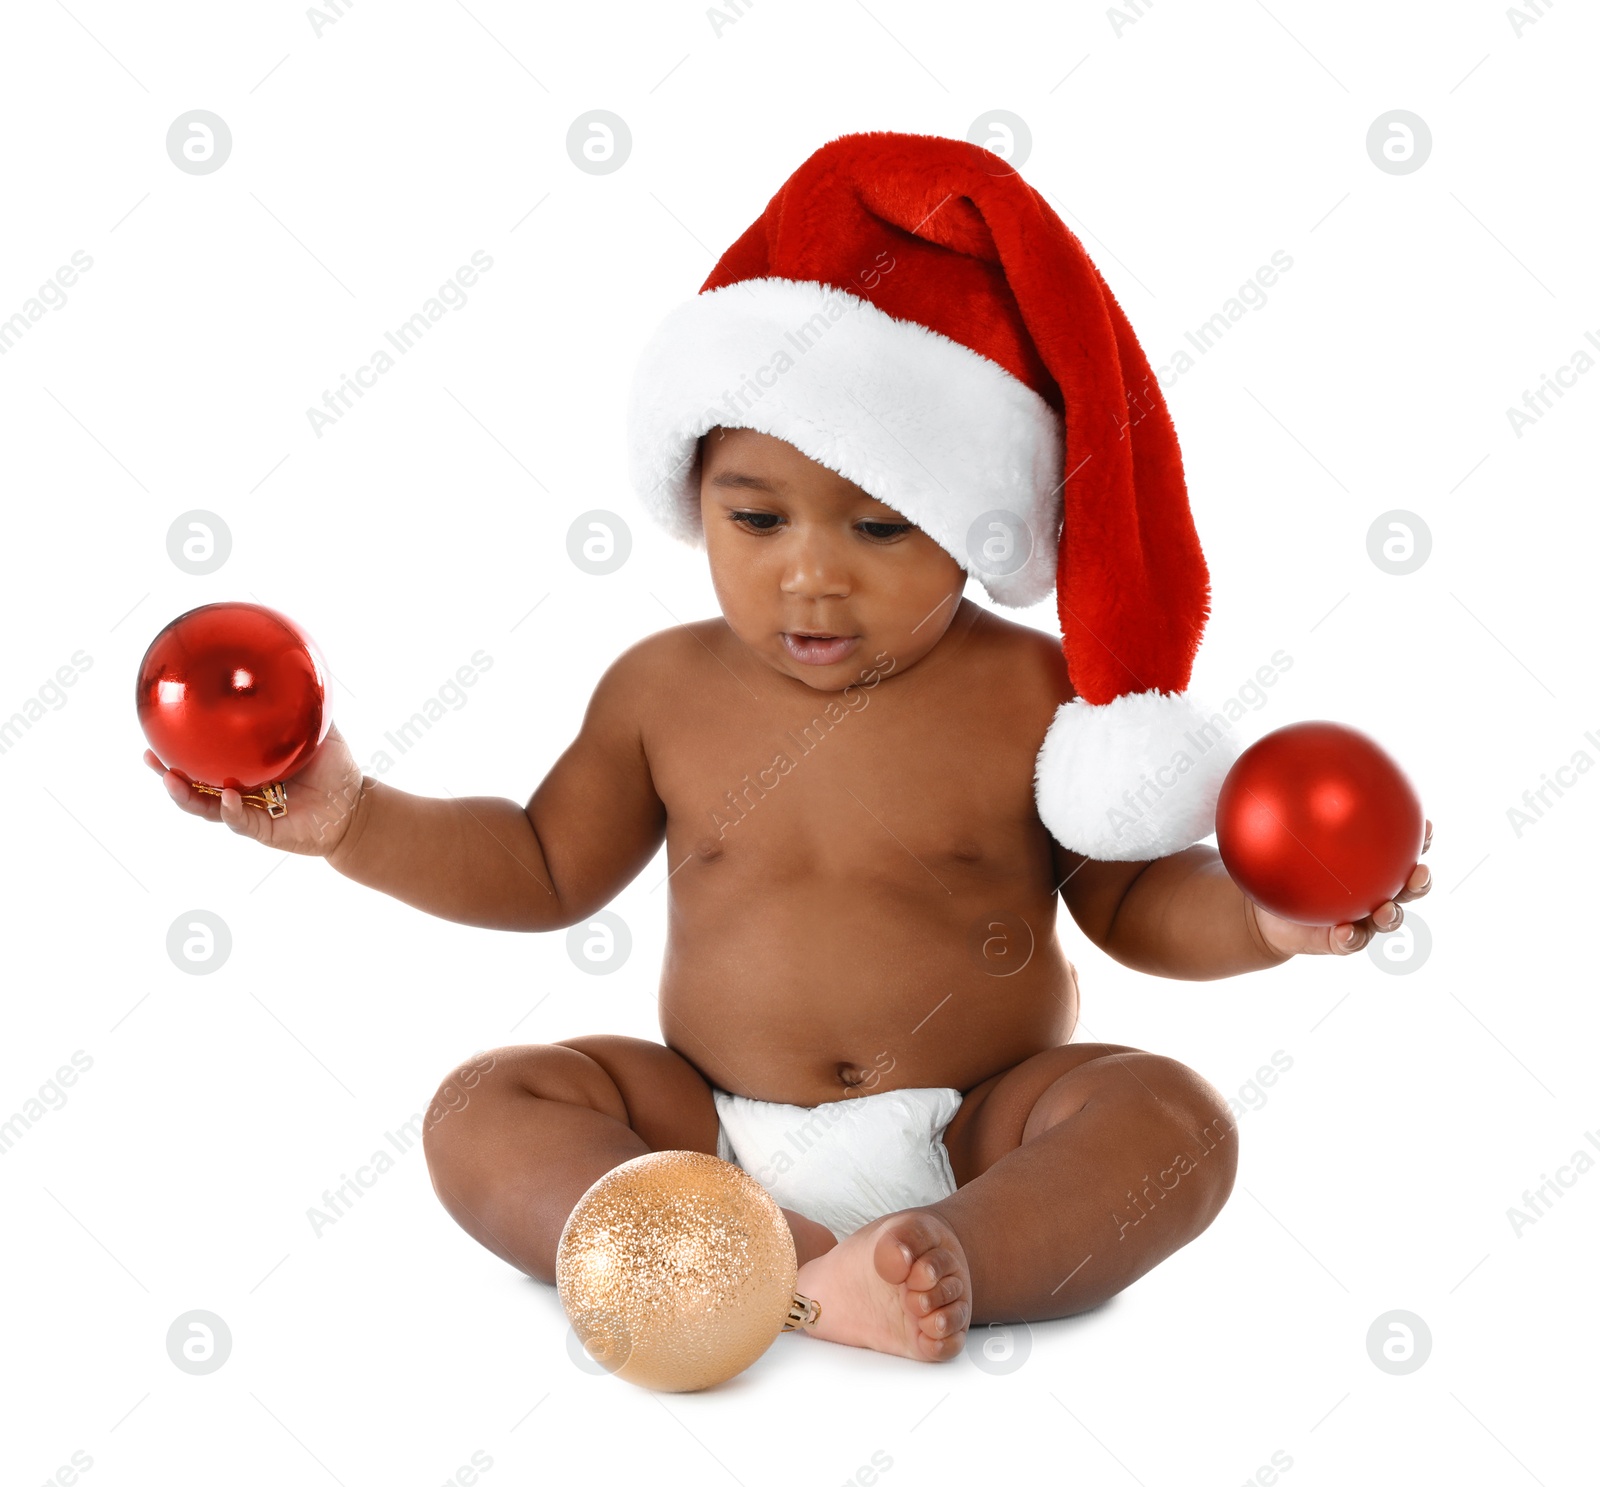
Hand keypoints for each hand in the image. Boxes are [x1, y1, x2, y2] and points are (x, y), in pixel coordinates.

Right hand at [144, 721, 367, 858]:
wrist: (357, 807)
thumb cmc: (336, 770)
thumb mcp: (321, 731)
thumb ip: (307, 705)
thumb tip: (300, 665)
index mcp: (246, 767)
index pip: (205, 758)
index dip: (179, 748)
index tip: (155, 731)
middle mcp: (241, 790)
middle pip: (194, 785)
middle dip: (168, 774)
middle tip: (149, 757)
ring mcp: (249, 812)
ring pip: (207, 808)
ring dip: (187, 796)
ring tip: (171, 780)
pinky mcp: (264, 831)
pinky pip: (241, 823)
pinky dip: (231, 811)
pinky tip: (226, 797)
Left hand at [1249, 818, 1432, 958]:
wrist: (1268, 911)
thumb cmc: (1282, 866)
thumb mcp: (1285, 837)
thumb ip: (1294, 813)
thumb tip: (1289, 776)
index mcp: (1371, 864)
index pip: (1403, 849)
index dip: (1421, 839)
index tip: (1427, 827)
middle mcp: (1374, 892)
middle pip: (1408, 887)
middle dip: (1419, 881)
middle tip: (1418, 873)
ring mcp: (1360, 919)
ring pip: (1388, 919)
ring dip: (1392, 915)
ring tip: (1385, 910)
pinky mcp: (1341, 941)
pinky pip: (1351, 941)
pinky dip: (1351, 937)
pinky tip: (1344, 931)